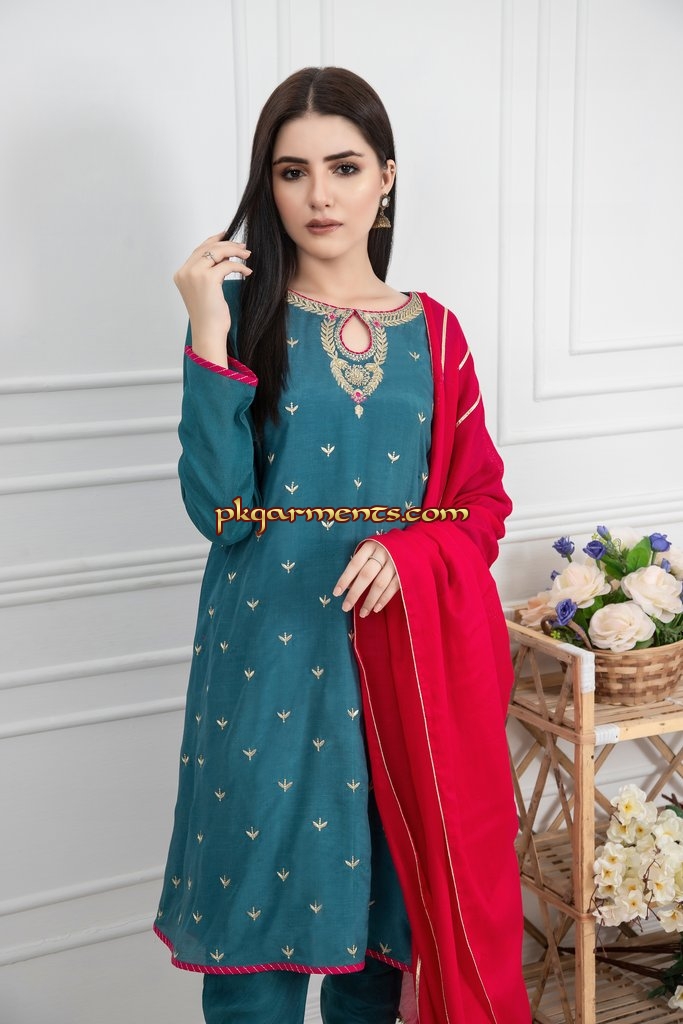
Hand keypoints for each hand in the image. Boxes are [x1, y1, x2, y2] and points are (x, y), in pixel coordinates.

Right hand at [172, 233, 252, 360]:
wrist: (208, 333)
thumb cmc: (209, 316)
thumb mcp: (205, 290)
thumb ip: (208, 272)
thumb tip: (224, 255)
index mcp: (181, 274)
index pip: (198, 250)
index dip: (213, 240)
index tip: (226, 236)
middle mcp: (185, 272)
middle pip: (207, 247)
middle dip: (227, 244)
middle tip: (243, 247)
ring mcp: (194, 274)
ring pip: (217, 251)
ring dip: (235, 251)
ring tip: (247, 255)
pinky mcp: (208, 279)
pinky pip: (227, 265)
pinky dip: (239, 266)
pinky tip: (247, 272)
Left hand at [333, 542, 399, 617]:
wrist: (412, 544)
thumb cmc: (384, 550)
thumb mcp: (371, 552)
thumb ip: (360, 566)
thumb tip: (348, 586)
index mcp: (370, 546)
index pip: (354, 564)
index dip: (345, 579)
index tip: (336, 593)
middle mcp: (383, 553)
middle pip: (366, 575)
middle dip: (355, 593)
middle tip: (345, 607)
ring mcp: (395, 563)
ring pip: (379, 584)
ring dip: (369, 600)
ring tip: (362, 613)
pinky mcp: (405, 572)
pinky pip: (393, 588)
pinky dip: (384, 599)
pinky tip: (376, 608)